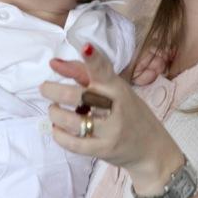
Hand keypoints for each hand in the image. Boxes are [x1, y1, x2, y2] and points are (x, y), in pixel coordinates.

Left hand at [42, 44, 183, 193]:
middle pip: (79, 96)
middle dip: (54, 90)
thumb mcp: (113, 89)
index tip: (85, 47)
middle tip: (45, 88)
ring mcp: (111, 130)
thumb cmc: (128, 112)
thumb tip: (53, 63)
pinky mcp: (104, 150)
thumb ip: (82, 73)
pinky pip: (74, 144)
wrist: (152, 149)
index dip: (94, 58)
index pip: (104, 70)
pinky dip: (59, 135)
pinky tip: (57, 129)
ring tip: (53, 110)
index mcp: (117, 87)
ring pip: (73, 121)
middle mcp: (116, 107)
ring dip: (55, 113)